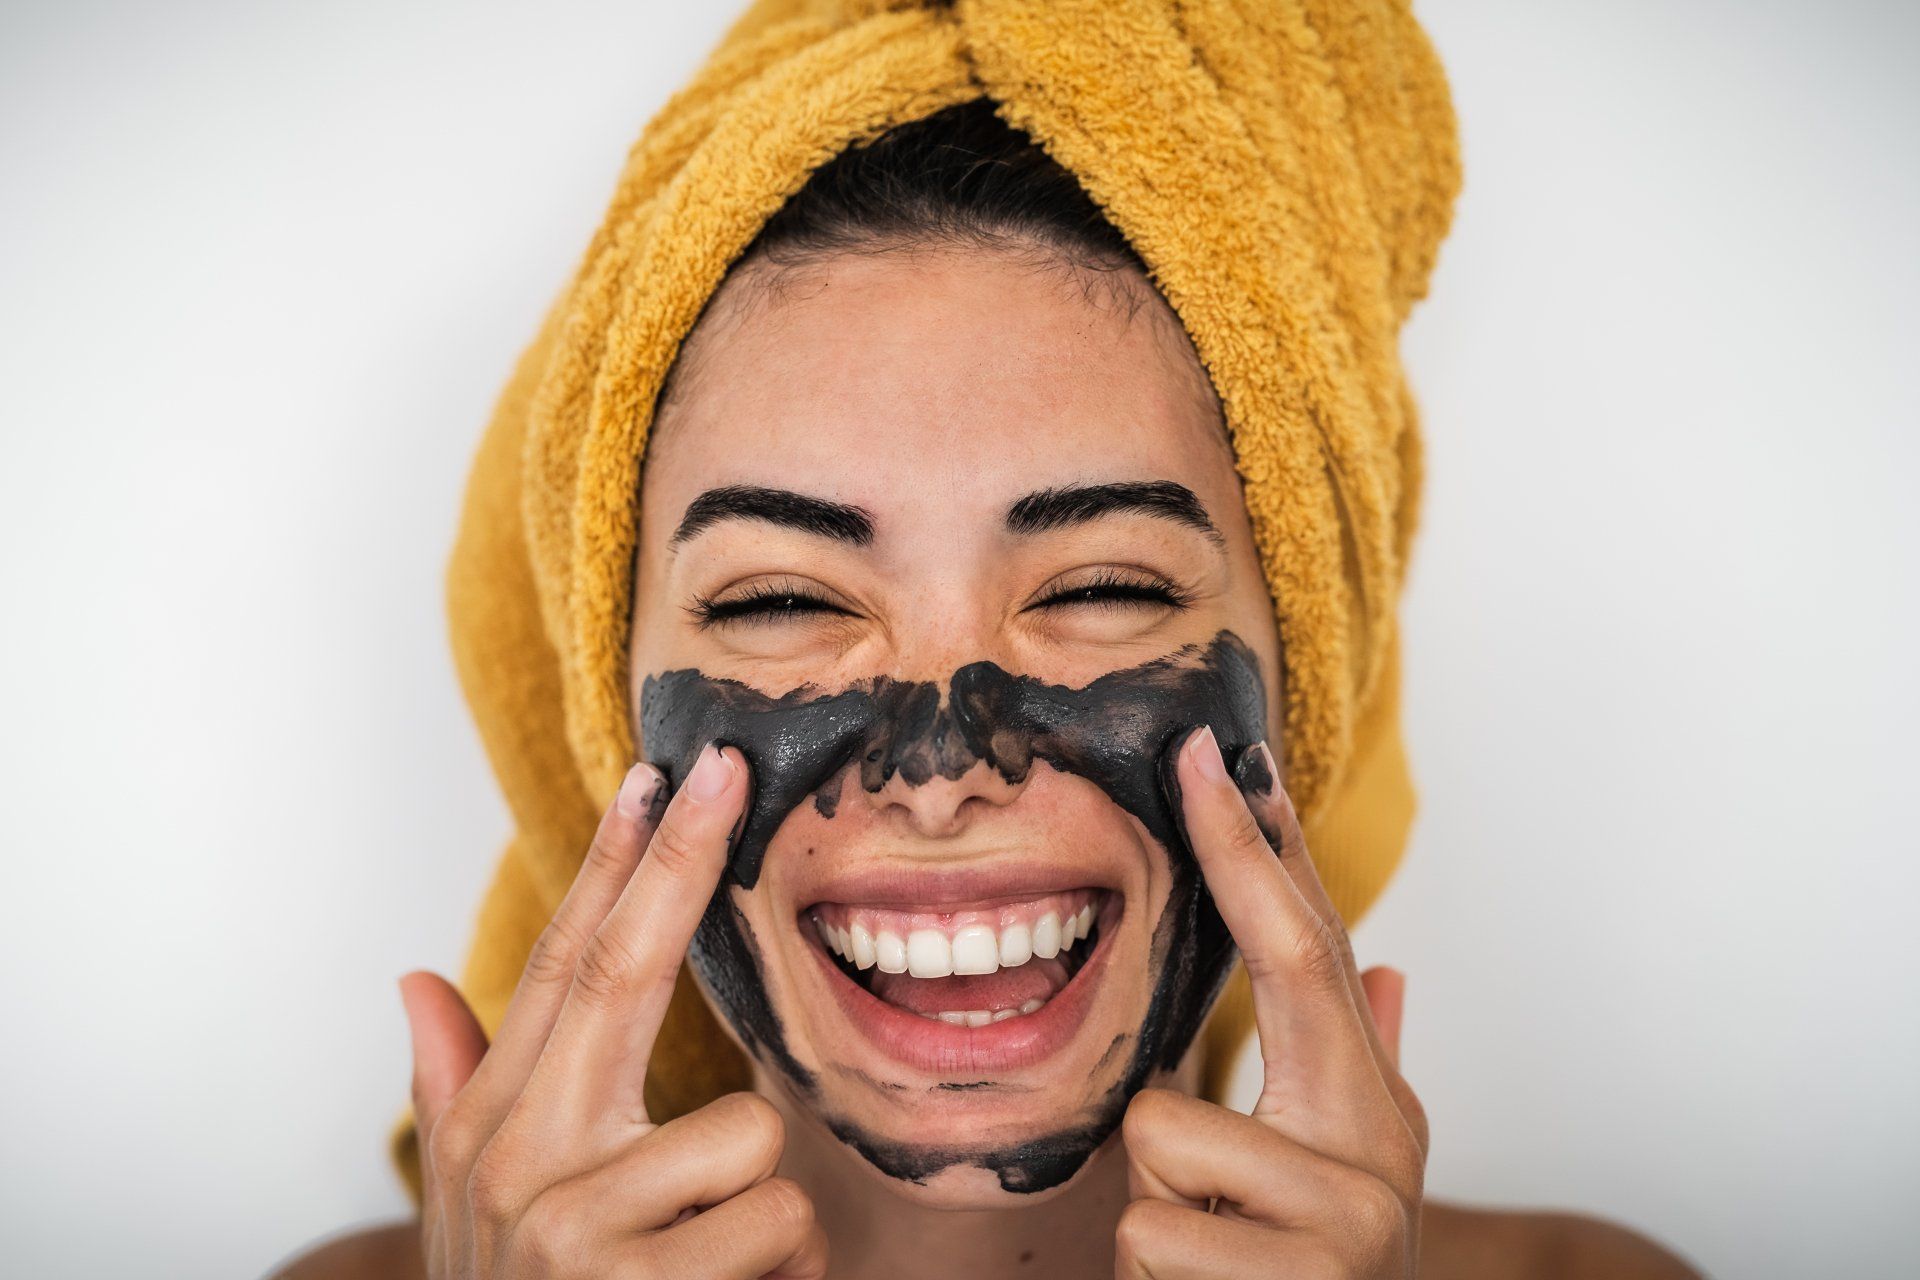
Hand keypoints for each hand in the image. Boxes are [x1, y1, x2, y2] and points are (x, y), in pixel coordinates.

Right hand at [398, 744, 827, 1278]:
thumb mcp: (468, 1210)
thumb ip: (452, 1089)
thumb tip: (416, 979)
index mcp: (499, 1126)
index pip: (563, 966)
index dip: (613, 864)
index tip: (658, 776)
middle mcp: (523, 1162)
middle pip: (620, 973)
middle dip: (679, 861)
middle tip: (729, 769)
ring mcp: (577, 1230)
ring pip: (752, 1136)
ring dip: (766, 1204)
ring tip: (715, 1262)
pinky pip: (780, 1226)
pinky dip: (784, 1273)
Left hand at [1116, 727, 1427, 1277]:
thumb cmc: (1299, 1279)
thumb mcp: (1336, 1179)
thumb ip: (1360, 1068)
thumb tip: (1387, 970)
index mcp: (1374, 1112)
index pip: (1314, 950)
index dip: (1268, 847)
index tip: (1223, 754)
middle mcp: (1382, 1149)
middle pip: (1293, 966)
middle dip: (1235, 853)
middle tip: (1194, 752)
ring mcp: (1355, 1218)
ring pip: (1167, 1135)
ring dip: (1157, 1201)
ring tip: (1207, 1251)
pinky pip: (1152, 1231)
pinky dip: (1157, 1270)